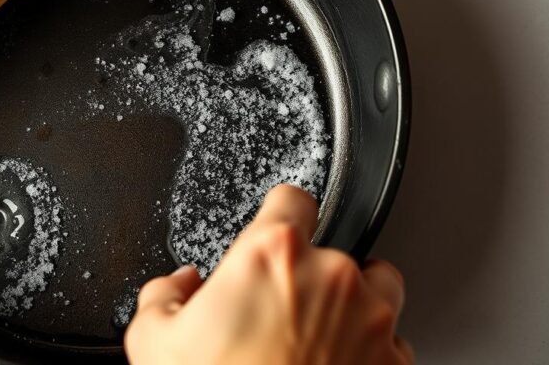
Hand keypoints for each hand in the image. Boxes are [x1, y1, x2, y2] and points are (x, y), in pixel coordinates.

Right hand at [125, 184, 413, 364]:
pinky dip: (371, 350)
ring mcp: (371, 319)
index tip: (278, 225)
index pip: (292, 199)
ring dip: (356, 301)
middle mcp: (331, 276)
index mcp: (272, 255)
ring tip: (322, 330)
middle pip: (334, 249)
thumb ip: (163, 295)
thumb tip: (178, 287)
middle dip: (310, 275)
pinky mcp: (394, 362)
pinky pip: (394, 342)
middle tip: (280, 310)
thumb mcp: (153, 339)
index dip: (281, 212)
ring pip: (380, 286)